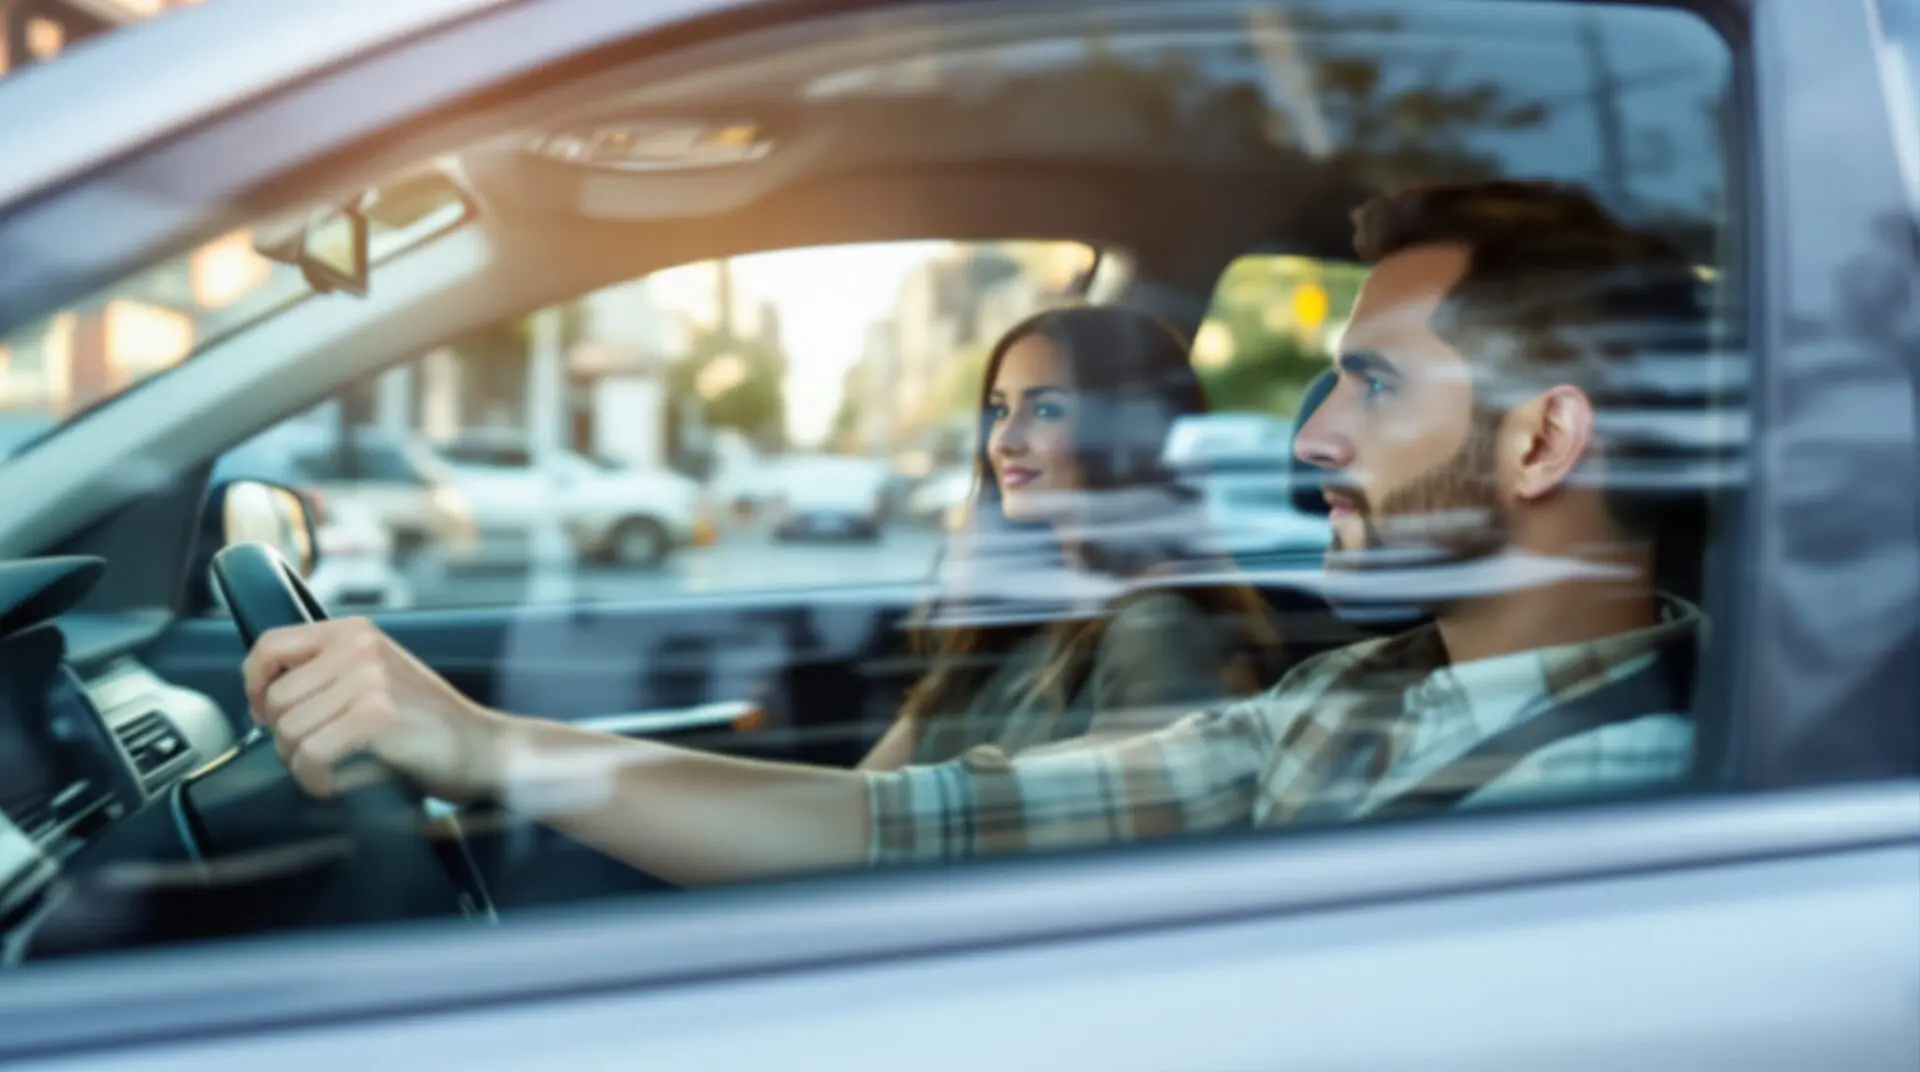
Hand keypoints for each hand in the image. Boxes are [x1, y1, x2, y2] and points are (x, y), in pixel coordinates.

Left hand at [243, 617, 503, 801]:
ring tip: (331, 770)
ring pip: (289, 730)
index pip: (269, 646)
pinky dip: (316, 780)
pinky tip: (337, 783)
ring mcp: (370, 679)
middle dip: (284, 738)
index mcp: (356, 632)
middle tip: (315, 755)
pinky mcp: (377, 716)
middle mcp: (360, 647)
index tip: (262, 716)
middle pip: (276, 699)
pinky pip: (312, 754)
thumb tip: (262, 699)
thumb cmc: (429, 726)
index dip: (252, 685)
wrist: (486, 749)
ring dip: (301, 763)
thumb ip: (329, 674)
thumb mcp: (377, 678)